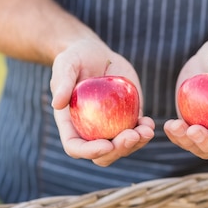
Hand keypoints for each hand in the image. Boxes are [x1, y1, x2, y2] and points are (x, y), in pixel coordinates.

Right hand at [51, 38, 154, 165]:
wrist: (96, 53)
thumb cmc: (75, 58)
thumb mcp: (66, 64)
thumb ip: (62, 82)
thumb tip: (57, 104)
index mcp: (70, 124)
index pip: (76, 147)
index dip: (90, 151)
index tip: (107, 145)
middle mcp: (90, 131)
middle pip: (103, 154)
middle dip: (119, 150)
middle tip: (132, 135)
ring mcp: (110, 126)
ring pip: (123, 147)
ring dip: (136, 143)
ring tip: (147, 130)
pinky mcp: (127, 118)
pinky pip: (136, 132)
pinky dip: (144, 132)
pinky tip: (149, 123)